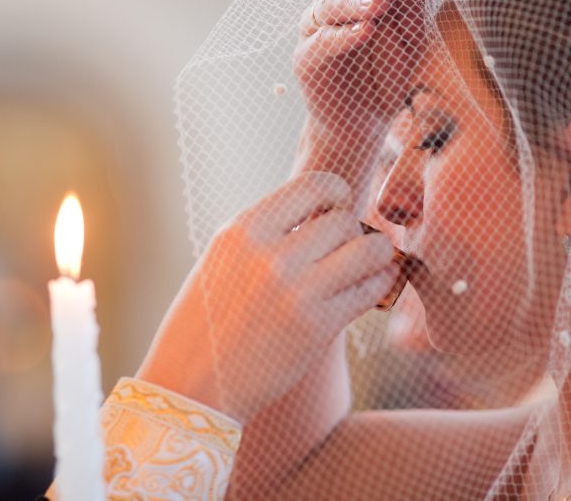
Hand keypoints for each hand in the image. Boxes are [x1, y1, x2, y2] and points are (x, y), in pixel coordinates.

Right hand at [137, 172, 398, 423]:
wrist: (191, 386)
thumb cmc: (208, 322)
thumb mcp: (224, 259)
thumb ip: (267, 232)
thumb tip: (325, 211)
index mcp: (243, 230)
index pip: (314, 185)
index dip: (337, 195)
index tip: (337, 210)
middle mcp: (269, 253)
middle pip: (344, 220)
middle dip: (355, 232)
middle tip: (351, 249)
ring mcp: (295, 290)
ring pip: (367, 250)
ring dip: (377, 256)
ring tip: (372, 265)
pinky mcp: (316, 327)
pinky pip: (369, 291)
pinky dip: (379, 285)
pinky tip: (371, 290)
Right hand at [295, 0, 425, 142]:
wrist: (367, 120)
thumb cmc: (389, 73)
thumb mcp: (412, 36)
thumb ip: (411, 2)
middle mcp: (334, 2)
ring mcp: (316, 28)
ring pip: (331, 4)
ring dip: (357, 2)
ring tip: (382, 4)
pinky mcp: (305, 58)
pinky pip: (322, 41)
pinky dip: (343, 36)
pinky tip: (365, 31)